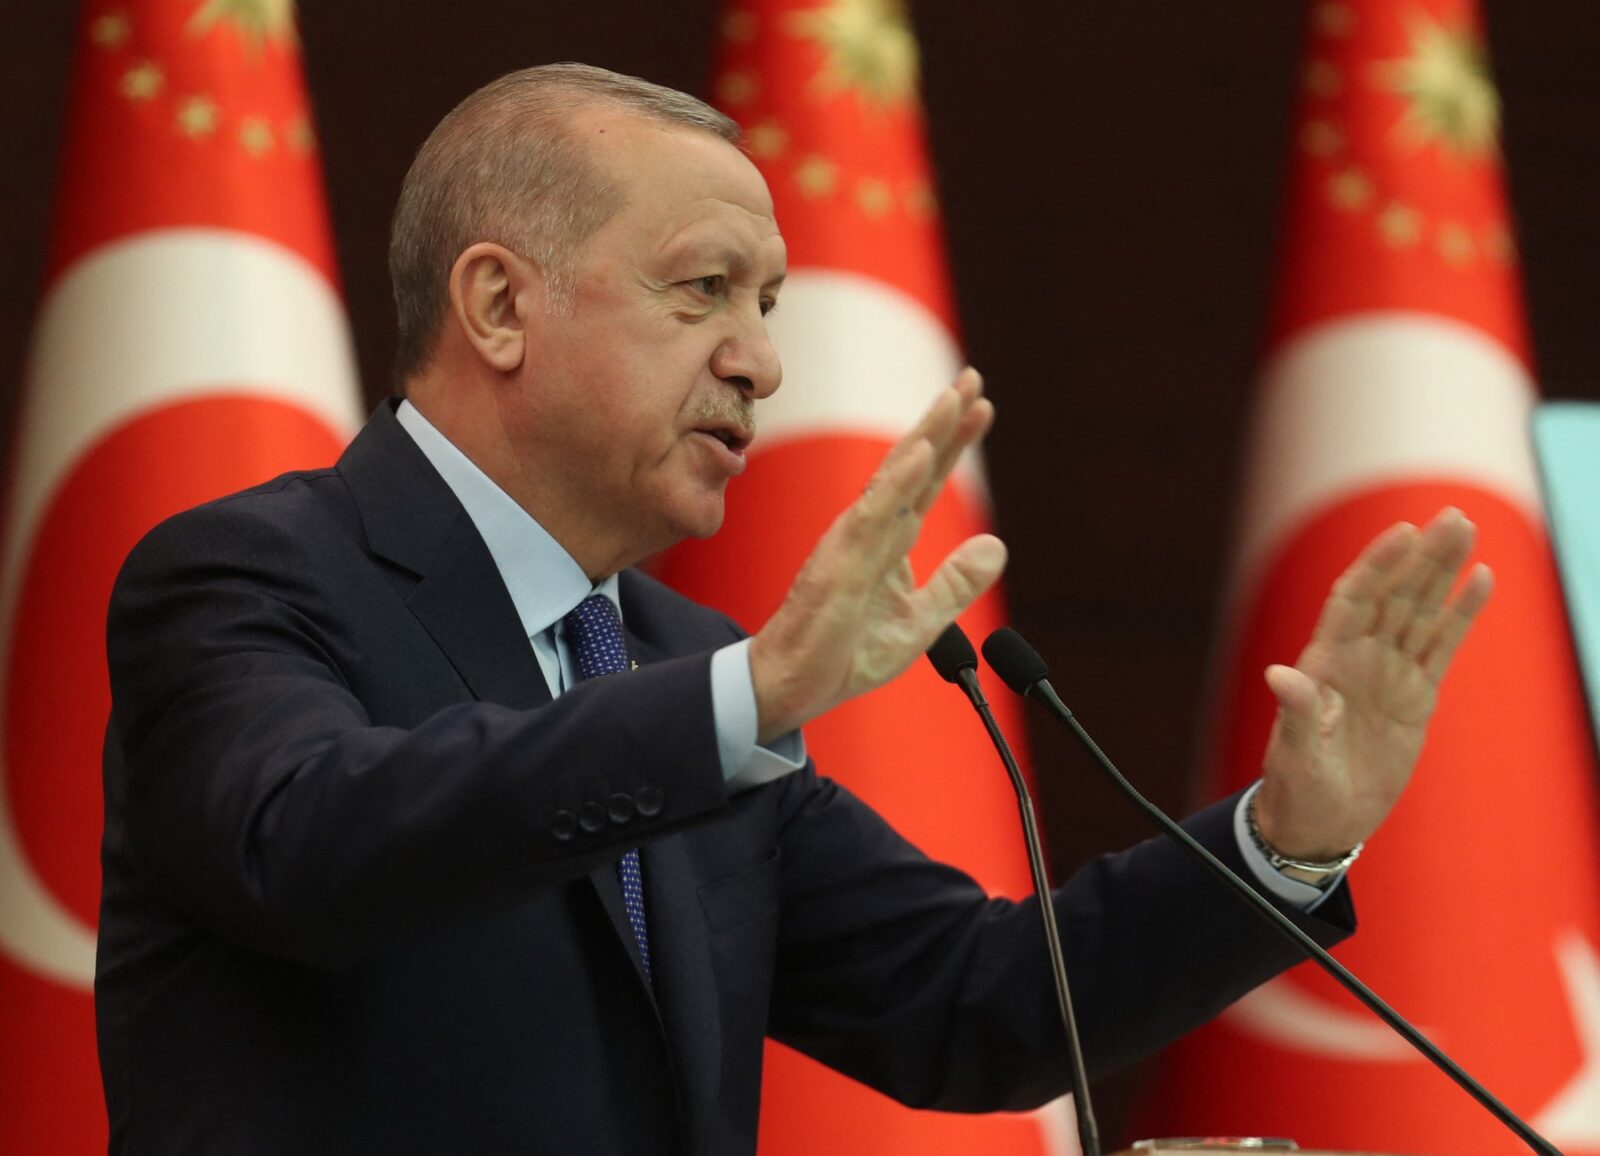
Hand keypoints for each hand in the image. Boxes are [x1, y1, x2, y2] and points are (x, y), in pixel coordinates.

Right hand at [749, 368, 1007, 742]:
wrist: (794, 686)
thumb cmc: (845, 653)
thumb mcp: (921, 622)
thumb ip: (956, 583)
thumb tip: (997, 546)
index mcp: (889, 541)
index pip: (926, 481)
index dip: (954, 443)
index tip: (981, 406)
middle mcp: (869, 530)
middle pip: (911, 464)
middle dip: (943, 421)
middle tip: (971, 378)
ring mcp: (851, 542)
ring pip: (891, 478)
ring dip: (925, 436)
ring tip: (953, 398)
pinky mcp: (838, 564)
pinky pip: (870, 516)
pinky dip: (896, 482)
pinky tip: (920, 452)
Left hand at [1253, 507, 1492, 860]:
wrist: (1320, 822)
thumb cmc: (1298, 787)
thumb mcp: (1296, 754)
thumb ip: (1297, 712)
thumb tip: (1280, 676)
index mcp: (1325, 663)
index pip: (1354, 600)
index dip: (1377, 566)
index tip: (1403, 533)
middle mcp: (1358, 658)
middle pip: (1394, 595)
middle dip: (1421, 556)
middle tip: (1453, 516)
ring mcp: (1389, 674)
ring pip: (1421, 611)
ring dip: (1443, 572)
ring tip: (1466, 529)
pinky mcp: (1415, 696)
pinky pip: (1441, 646)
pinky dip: (1461, 614)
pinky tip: (1480, 580)